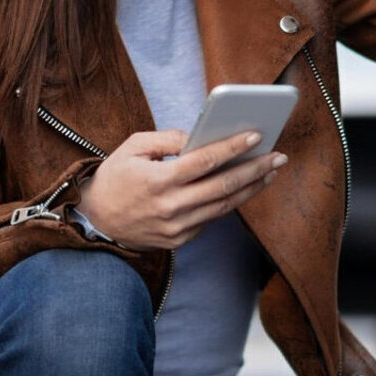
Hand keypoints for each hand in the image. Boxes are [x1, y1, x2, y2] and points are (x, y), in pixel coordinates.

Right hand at [75, 129, 284, 250]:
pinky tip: (245, 187)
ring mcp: (177, 228)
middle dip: (255, 169)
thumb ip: (169, 139)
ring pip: (224, 206)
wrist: (96, 221)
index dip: (232, 148)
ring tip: (270, 171)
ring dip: (251, 188)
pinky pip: (211, 218)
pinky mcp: (180, 240)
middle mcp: (170, 207)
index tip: (256, 136)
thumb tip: (202, 138)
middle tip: (279, 156)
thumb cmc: (116, 177)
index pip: (204, 162)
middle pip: (223, 186)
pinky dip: (230, 201)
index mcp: (158, 181)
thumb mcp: (133, 147)